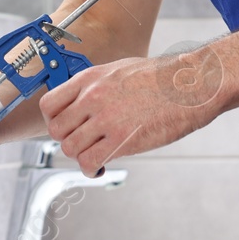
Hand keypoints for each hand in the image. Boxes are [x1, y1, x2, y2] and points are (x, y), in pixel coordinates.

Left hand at [39, 47, 225, 175]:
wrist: (189, 85)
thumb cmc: (161, 78)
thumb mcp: (118, 70)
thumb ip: (95, 87)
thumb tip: (81, 104)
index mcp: (90, 79)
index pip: (49, 104)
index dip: (53, 120)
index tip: (64, 127)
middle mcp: (92, 97)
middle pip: (56, 129)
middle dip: (66, 140)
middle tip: (82, 143)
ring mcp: (106, 119)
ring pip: (70, 148)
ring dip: (80, 156)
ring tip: (94, 155)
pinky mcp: (122, 140)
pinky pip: (89, 161)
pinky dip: (91, 168)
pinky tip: (101, 165)